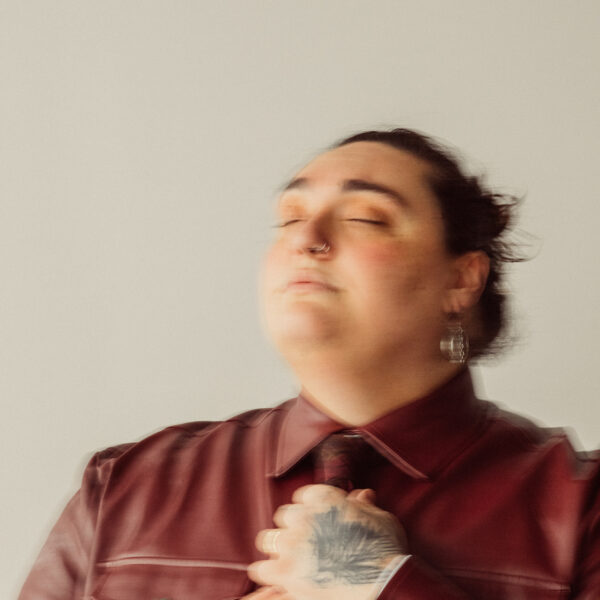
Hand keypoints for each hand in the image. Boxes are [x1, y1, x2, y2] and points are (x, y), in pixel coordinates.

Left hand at [247, 484, 406, 599]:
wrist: (385, 582)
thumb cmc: (386, 549)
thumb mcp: (380, 517)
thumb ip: (364, 505)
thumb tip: (362, 495)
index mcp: (322, 497)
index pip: (303, 497)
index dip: (311, 511)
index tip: (319, 524)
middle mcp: (302, 515)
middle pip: (284, 517)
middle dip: (293, 529)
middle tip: (307, 544)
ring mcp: (291, 544)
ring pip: (267, 540)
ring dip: (277, 548)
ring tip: (290, 561)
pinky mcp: (284, 572)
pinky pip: (260, 569)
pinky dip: (267, 574)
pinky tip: (277, 579)